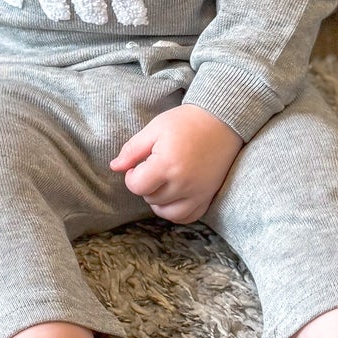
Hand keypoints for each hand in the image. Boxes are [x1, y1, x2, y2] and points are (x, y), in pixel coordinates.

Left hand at [110, 104, 242, 223]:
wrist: (223, 120)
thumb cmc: (187, 121)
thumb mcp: (155, 128)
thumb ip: (132, 149)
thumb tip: (115, 167)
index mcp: (167, 164)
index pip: (136, 186)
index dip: (132, 176)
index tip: (140, 164)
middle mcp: (183, 183)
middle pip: (150, 199)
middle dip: (146, 185)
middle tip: (154, 168)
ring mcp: (198, 192)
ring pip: (167, 213)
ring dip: (159, 202)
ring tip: (162, 183)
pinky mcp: (208, 195)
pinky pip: (188, 217)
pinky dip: (177, 212)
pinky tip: (174, 197)